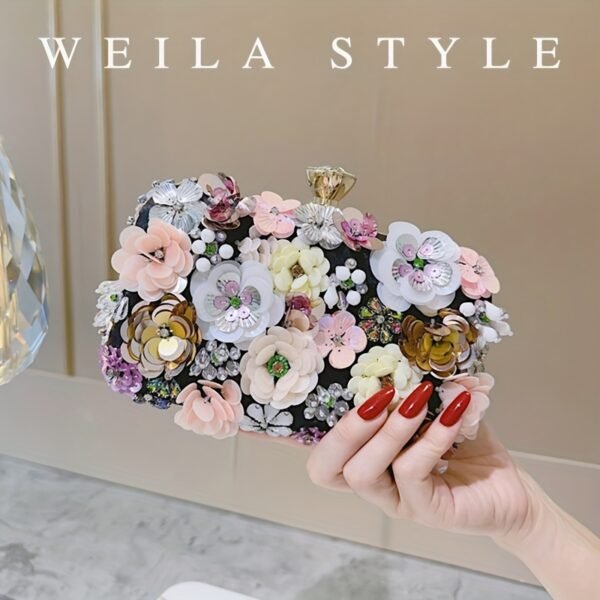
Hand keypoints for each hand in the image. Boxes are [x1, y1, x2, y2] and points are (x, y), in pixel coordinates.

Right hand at [307, 382, 533, 539]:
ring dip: (388, 430)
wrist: (511, 491)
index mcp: (367, 458)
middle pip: (326, 468)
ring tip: (417, 400)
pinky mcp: (426, 511)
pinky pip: (411, 472)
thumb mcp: (439, 411)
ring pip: (363, 472)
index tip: (350, 387)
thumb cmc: (466, 449)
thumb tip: (422, 353)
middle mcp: (374, 483)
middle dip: (346, 428)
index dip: (318, 429)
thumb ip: (423, 390)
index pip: (323, 454)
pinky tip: (452, 414)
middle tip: (379, 396)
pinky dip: (429, 438)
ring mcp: (397, 501)